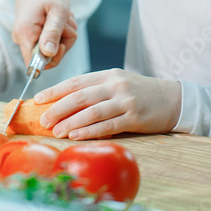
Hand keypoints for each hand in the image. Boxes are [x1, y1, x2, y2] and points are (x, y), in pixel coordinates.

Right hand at [12, 0, 76, 69]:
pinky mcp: (32, 30)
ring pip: (52, 47)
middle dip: (63, 41)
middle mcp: (22, 37)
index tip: (62, 42)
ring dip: (64, 33)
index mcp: (25, 34)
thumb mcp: (58, 10)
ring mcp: (27, 34)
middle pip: (48, 56)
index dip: (53, 59)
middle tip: (66, 22)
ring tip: (63, 15)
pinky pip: (51, 38)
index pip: (36, 64)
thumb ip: (53, 33)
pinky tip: (59, 15)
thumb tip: (48, 55)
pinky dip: (60, 29)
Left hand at [33, 69, 181, 139]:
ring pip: (92, 112)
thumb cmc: (139, 93)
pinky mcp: (134, 117)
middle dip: (58, 108)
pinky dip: (90, 131)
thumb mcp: (117, 83)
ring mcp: (125, 101)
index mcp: (107, 74)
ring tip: (56, 131)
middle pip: (80, 96)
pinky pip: (108, 126)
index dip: (55, 91)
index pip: (75, 82)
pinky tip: (77, 136)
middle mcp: (115, 85)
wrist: (173, 99)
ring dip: (71, 122)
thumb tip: (64, 102)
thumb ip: (95, 89)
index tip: (38, 100)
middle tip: (43, 119)